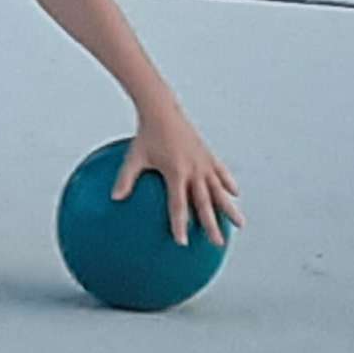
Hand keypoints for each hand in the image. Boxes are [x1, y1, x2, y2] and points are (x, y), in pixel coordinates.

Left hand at [117, 106, 243, 247]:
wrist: (162, 110)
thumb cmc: (146, 134)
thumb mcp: (134, 157)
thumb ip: (125, 179)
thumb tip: (114, 198)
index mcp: (175, 172)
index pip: (178, 205)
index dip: (180, 225)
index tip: (182, 242)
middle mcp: (193, 169)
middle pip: (205, 203)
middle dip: (211, 225)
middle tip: (217, 243)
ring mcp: (203, 162)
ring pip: (220, 190)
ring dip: (229, 208)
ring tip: (240, 224)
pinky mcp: (208, 154)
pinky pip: (221, 172)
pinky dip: (228, 183)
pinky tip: (235, 194)